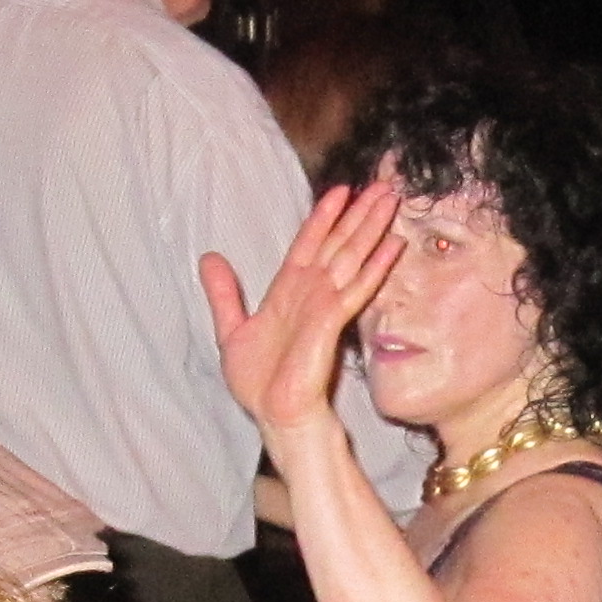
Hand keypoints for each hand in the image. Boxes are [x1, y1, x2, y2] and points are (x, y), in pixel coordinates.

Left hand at [203, 179, 401, 453]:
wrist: (275, 416)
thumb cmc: (261, 384)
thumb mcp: (232, 330)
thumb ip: (224, 294)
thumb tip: (209, 257)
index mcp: (289, 291)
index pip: (309, 244)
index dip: (324, 217)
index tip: (340, 190)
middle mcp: (311, 293)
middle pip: (338, 243)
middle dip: (360, 214)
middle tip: (383, 185)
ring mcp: (325, 306)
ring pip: (352, 257)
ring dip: (372, 227)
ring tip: (392, 199)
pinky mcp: (332, 323)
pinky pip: (356, 288)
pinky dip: (375, 265)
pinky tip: (392, 245)